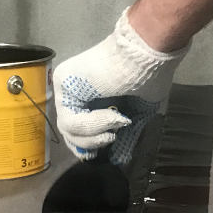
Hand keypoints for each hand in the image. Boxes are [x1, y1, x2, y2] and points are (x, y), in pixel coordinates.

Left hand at [53, 9, 188, 165]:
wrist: (148, 52)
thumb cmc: (149, 77)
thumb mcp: (139, 115)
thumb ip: (125, 136)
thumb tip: (118, 160)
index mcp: (91, 96)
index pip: (78, 130)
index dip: (90, 146)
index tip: (107, 150)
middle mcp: (75, 91)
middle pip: (70, 133)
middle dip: (91, 144)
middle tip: (112, 138)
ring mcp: (66, 86)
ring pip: (69, 130)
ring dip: (95, 136)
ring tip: (117, 123)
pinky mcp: (63, 81)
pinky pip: (70, 120)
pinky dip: (93, 126)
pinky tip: (112, 116)